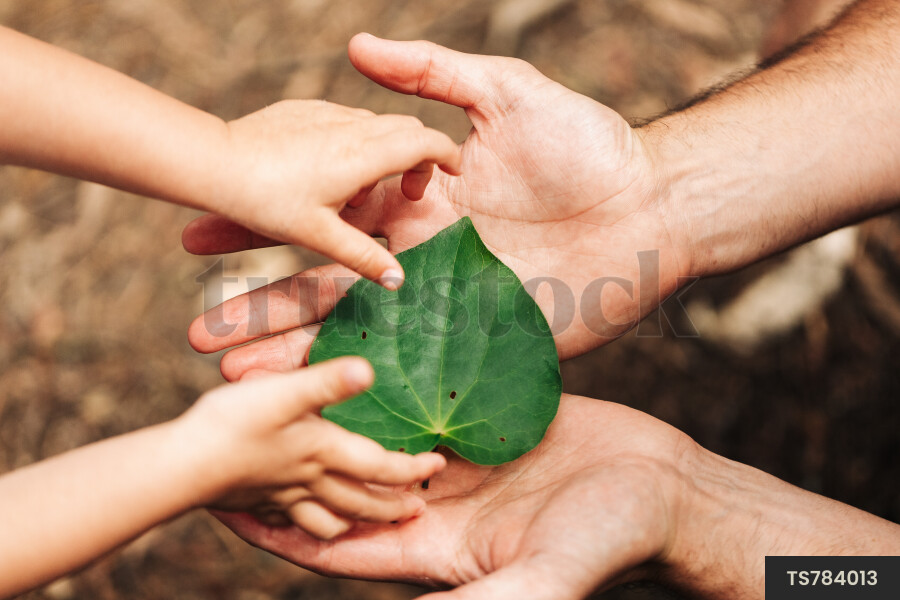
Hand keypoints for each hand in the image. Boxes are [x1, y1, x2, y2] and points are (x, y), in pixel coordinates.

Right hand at [177, 358, 445, 539]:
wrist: (178, 465)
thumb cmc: (231, 425)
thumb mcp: (284, 394)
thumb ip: (327, 383)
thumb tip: (370, 370)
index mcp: (323, 453)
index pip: (382, 468)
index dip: (413, 468)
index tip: (438, 465)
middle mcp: (309, 481)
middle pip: (362, 504)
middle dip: (393, 508)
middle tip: (416, 508)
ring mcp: (282, 497)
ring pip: (329, 522)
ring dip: (353, 522)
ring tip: (367, 519)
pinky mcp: (256, 503)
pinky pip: (290, 524)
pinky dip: (306, 526)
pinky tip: (303, 516)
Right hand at [184, 34, 691, 377]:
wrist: (652, 205)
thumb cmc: (586, 146)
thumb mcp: (506, 94)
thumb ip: (432, 75)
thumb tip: (355, 46)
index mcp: (417, 205)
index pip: (323, 219)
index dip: (266, 230)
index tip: (202, 240)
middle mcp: (422, 262)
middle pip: (328, 289)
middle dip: (262, 311)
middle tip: (199, 335)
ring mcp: (450, 309)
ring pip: (361, 336)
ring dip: (298, 357)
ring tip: (236, 380)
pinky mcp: (483, 345)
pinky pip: (416, 370)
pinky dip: (366, 385)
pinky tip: (318, 405)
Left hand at [191, 99, 461, 288]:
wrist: (212, 160)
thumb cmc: (266, 199)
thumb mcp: (320, 234)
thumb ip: (365, 256)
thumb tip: (399, 280)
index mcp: (364, 155)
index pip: (425, 142)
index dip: (446, 154)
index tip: (455, 170)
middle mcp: (351, 126)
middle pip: (406, 128)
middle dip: (418, 154)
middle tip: (410, 191)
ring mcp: (327, 112)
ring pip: (376, 123)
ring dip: (383, 150)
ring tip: (359, 193)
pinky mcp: (304, 108)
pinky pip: (345, 119)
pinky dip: (355, 141)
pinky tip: (329, 172)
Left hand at [212, 393, 899, 598]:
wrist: (663, 487)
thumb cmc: (609, 538)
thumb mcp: (542, 577)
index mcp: (432, 545)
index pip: (337, 542)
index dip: (277, 529)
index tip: (219, 508)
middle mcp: (433, 499)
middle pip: (342, 482)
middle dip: (287, 462)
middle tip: (225, 428)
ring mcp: (456, 453)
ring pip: (373, 428)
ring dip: (325, 409)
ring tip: (269, 372)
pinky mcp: (480, 413)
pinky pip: (420, 392)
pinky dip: (384, 374)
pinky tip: (349, 341)